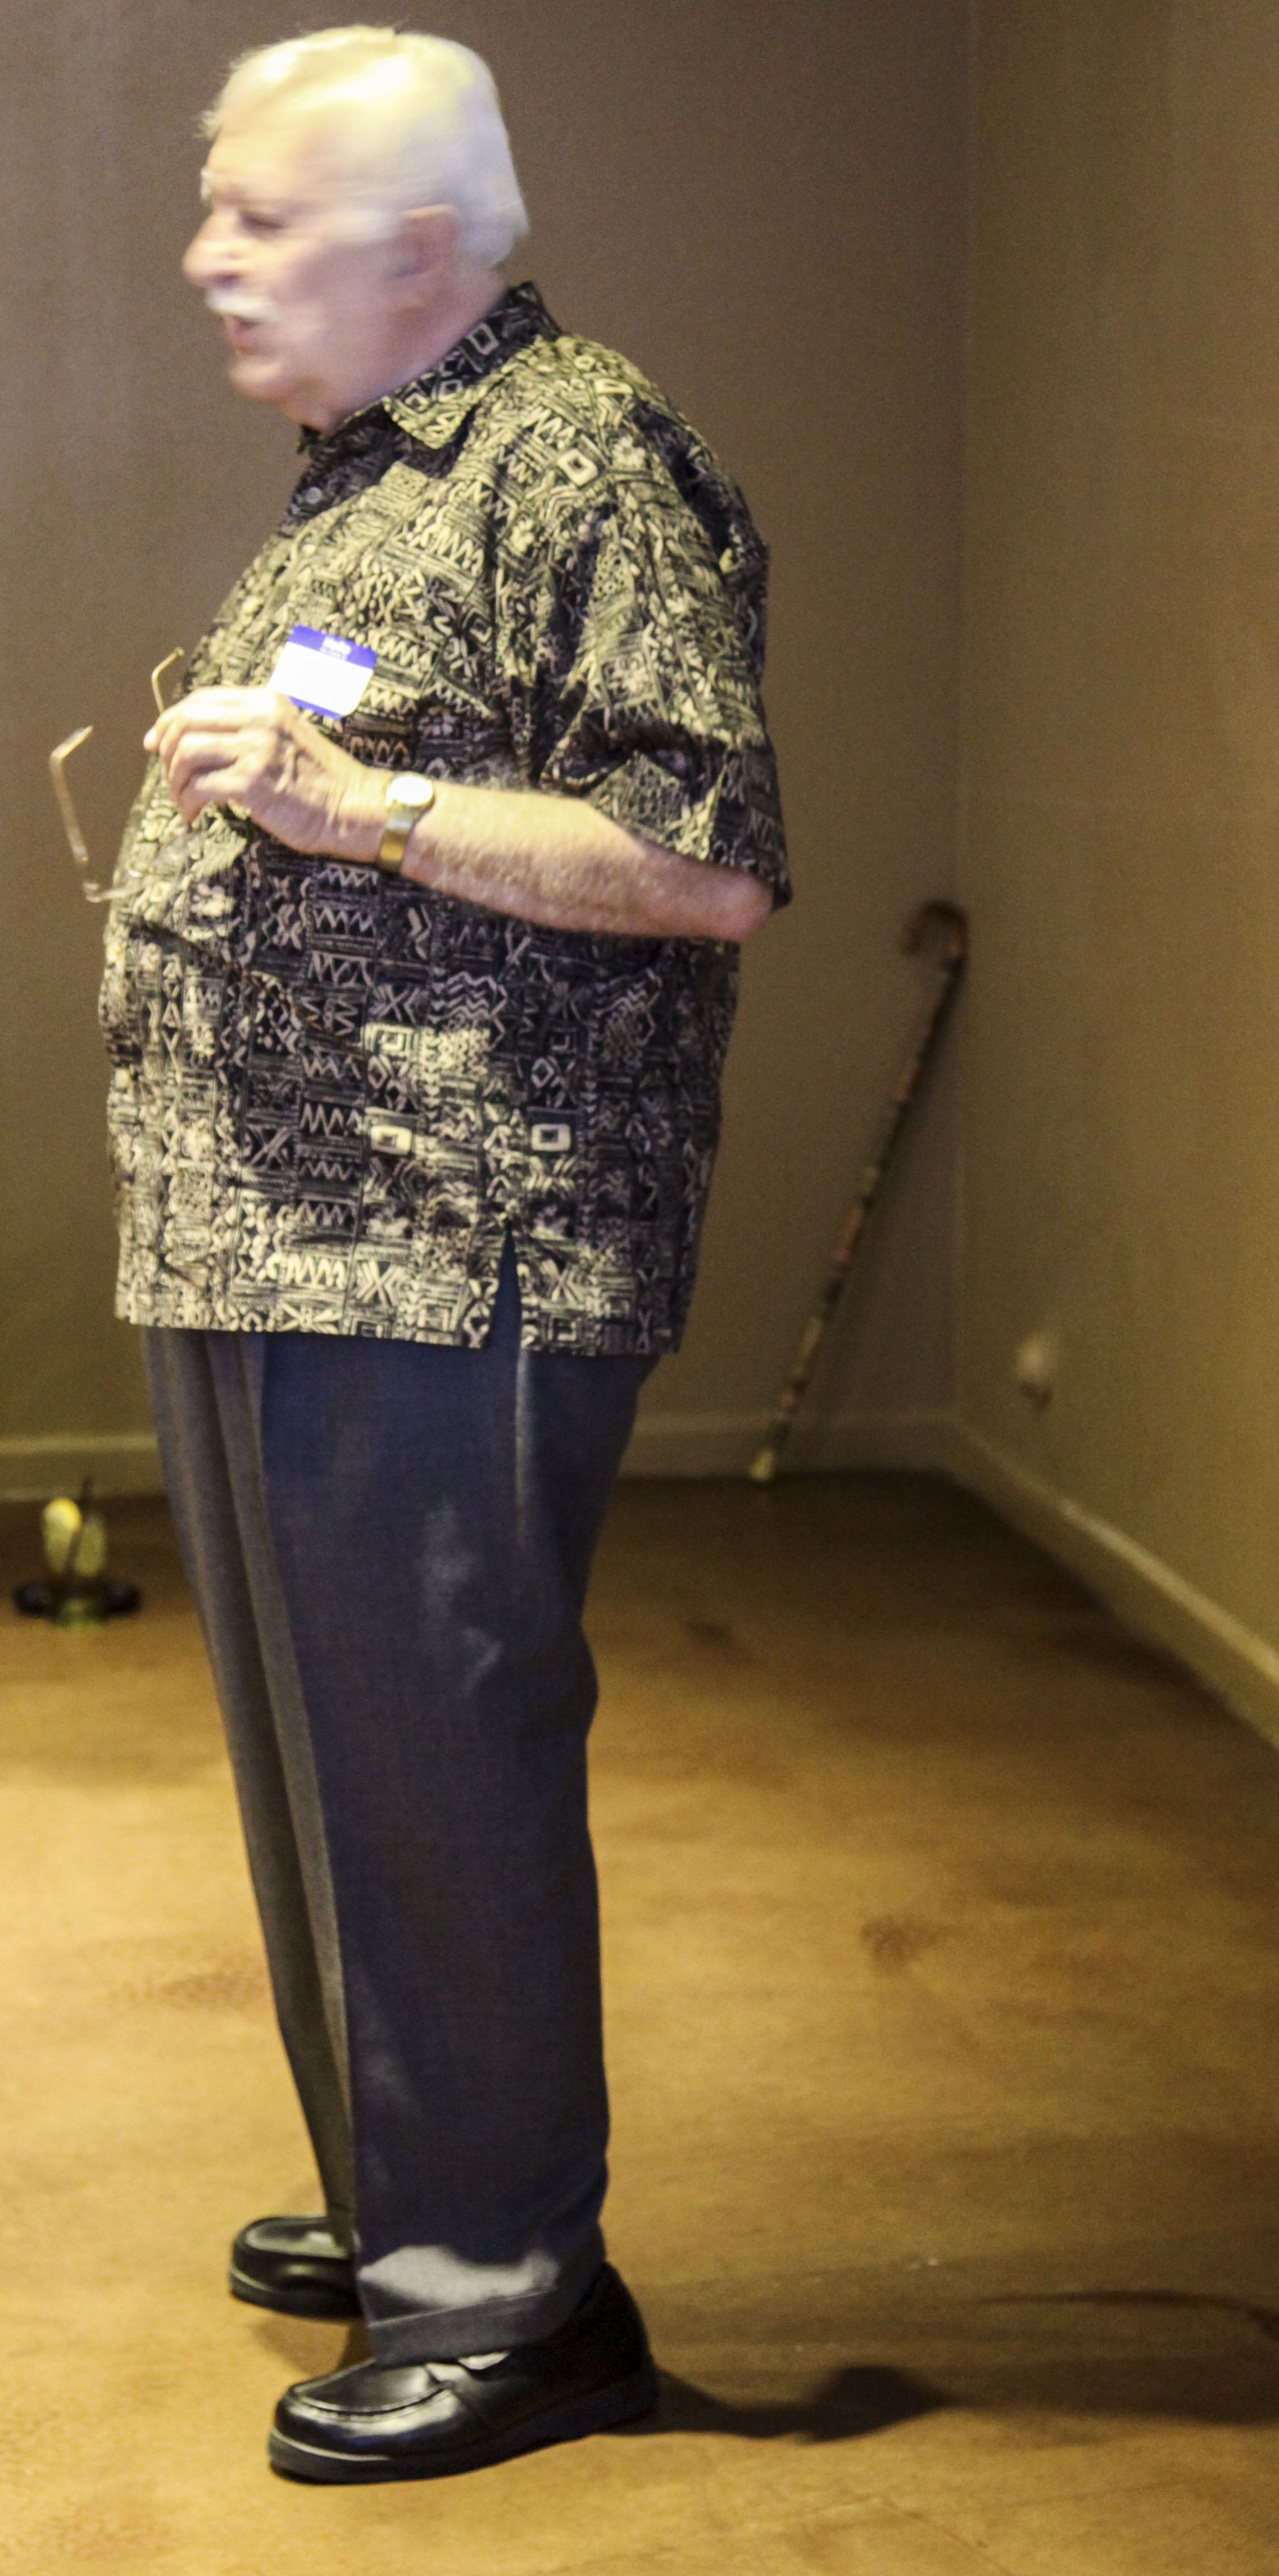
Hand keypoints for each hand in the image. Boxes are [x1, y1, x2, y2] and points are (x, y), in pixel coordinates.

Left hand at [144, 686, 380, 858]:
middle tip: (168, 777)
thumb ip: (248, 729)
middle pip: (185, 721)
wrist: (355, 809)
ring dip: (174, 780)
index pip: (200, 700)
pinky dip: (187, 802)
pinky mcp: (253, 783)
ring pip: (186, 752)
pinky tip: (193, 815)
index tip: (156, 742)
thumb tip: (196, 739)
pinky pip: (199, 786)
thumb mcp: (285, 736)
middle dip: (166, 751)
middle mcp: (259, 719)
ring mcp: (256, 750)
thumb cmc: (321, 781)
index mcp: (265, 702)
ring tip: (182, 800)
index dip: (169, 719)